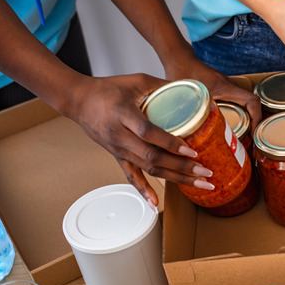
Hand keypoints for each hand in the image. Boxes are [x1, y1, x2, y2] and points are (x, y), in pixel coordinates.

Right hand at [61, 74, 215, 206]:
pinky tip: (155, 204)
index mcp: (123, 114)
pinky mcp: (117, 156)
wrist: (79, 101)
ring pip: (148, 169)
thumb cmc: (108, 88)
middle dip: (182, 167)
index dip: (170, 143)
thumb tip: (193, 90)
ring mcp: (118, 149)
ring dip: (175, 179)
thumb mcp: (136, 80)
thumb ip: (163, 86)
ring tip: (199, 185)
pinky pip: (131, 176)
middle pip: (152, 157)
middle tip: (205, 173)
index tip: (191, 151)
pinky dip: (143, 191)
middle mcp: (120, 136)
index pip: (148, 133)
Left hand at [162, 50, 261, 130]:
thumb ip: (191, 114)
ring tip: (243, 137)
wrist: (178, 58)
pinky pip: (236, 102)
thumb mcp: (186, 96)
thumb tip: (188, 133)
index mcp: (225, 88)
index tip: (254, 132)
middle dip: (255, 123)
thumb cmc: (181, 72)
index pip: (252, 101)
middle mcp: (230, 87)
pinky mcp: (221, 89)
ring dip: (248, 119)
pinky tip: (230, 126)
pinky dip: (238, 114)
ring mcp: (226, 87)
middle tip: (249, 140)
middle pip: (252, 105)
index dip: (257, 117)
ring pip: (245, 104)